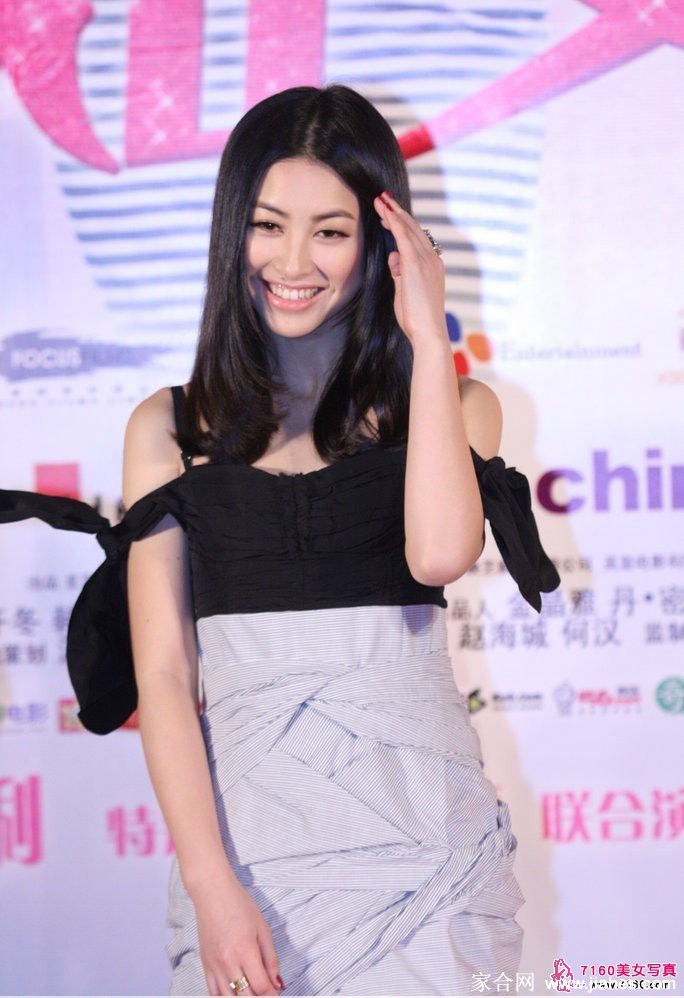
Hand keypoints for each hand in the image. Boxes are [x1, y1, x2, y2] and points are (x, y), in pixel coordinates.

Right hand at [192, 875, 283, 995]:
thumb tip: (278, 984)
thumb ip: (271, 958)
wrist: (212, 893)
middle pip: (246, 997)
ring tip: (253, 992)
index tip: (278, 994)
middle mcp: (228, 961)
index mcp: (246, 950)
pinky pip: (214, 993)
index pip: (261, 987)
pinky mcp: (205, 966)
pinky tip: (236, 993)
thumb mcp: (263, 928)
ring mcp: (214, 966)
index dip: (272, 995)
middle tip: (267, 992)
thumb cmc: (240, 905)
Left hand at [374, 190, 446, 346]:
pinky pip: (404, 238)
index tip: (391, 213)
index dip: (403, 224)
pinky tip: (386, 213)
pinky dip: (395, 223)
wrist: (428, 332)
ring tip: (381, 200)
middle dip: (398, 212)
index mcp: (433, 266)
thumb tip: (393, 257)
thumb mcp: (405, 292)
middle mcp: (433, 260)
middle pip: (414, 229)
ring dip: (394, 213)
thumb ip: (400, 273)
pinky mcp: (416, 265)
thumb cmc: (416, 319)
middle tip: (384, 198)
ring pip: (409, 229)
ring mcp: (427, 261)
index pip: (416, 239)